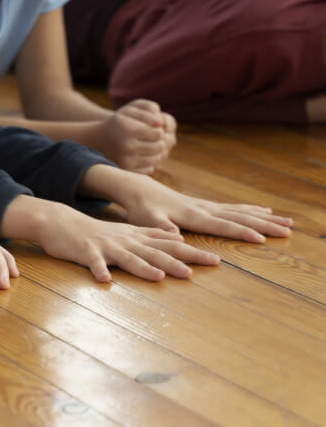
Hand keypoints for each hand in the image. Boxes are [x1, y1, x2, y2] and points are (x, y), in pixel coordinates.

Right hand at [35, 204, 218, 281]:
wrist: (61, 222)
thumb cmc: (94, 232)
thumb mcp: (126, 232)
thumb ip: (150, 236)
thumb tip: (177, 238)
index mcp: (136, 238)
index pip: (170, 245)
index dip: (192, 252)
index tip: (215, 260)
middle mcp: (126, 241)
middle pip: (155, 252)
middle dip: (177, 261)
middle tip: (198, 270)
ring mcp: (106, 246)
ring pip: (128, 258)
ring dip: (143, 267)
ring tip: (159, 277)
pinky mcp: (86, 252)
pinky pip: (94, 263)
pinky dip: (99, 270)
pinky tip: (104, 281)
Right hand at [96, 99, 176, 173]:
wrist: (95, 140)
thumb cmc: (117, 124)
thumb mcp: (129, 112)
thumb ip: (147, 114)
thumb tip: (162, 124)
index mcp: (129, 128)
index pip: (158, 133)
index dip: (158, 131)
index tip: (153, 130)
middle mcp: (127, 145)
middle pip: (159, 147)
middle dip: (158, 142)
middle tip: (152, 140)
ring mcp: (126, 159)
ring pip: (156, 159)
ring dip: (155, 153)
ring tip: (148, 148)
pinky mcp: (126, 169)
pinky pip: (149, 169)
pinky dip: (148, 163)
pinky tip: (141, 156)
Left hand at [118, 175, 293, 242]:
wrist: (139, 189)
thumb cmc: (142, 208)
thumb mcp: (147, 220)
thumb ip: (161, 228)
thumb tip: (176, 236)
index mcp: (193, 215)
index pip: (221, 225)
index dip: (241, 232)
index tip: (261, 238)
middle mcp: (204, 208)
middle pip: (240, 217)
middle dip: (264, 224)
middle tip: (288, 229)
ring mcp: (206, 205)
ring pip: (241, 211)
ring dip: (264, 217)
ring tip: (286, 221)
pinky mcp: (205, 205)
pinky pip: (233, 208)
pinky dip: (251, 210)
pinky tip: (264, 211)